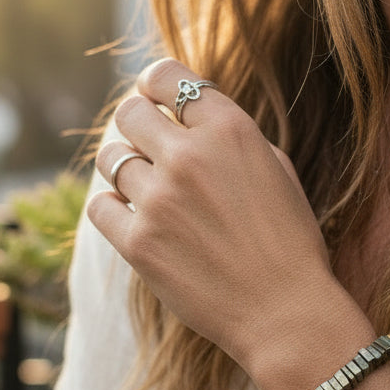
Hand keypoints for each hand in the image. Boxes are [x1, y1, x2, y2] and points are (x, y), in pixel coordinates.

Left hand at [87, 58, 336, 368]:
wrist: (285, 312)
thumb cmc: (290, 244)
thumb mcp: (277, 171)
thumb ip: (231, 137)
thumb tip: (188, 117)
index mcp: (230, 129)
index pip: (167, 76)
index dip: (154, 84)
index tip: (153, 98)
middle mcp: (189, 156)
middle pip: (129, 112)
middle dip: (135, 124)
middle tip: (144, 143)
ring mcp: (159, 200)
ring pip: (111, 159)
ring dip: (123, 167)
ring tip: (143, 186)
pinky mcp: (138, 243)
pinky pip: (100, 206)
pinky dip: (111, 207)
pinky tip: (131, 216)